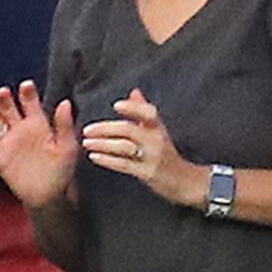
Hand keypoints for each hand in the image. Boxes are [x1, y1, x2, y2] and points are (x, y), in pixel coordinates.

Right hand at [0, 81, 77, 212]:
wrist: (48, 196)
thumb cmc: (61, 171)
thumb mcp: (67, 147)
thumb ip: (64, 126)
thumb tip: (65, 102)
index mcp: (38, 125)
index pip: (30, 103)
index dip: (27, 94)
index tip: (26, 85)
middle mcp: (21, 131)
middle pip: (9, 109)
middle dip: (5, 100)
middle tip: (3, 92)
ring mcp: (8, 144)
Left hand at [82, 88, 205, 210]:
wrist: (184, 181)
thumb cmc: (166, 154)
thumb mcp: (157, 131)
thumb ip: (143, 111)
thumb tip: (134, 91)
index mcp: (157, 128)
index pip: (147, 112)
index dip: (133, 108)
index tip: (116, 106)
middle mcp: (156, 140)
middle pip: (129, 130)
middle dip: (105, 129)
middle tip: (87, 130)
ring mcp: (152, 157)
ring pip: (124, 147)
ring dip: (103, 144)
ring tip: (86, 143)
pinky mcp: (148, 173)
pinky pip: (124, 165)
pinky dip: (107, 160)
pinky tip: (94, 156)